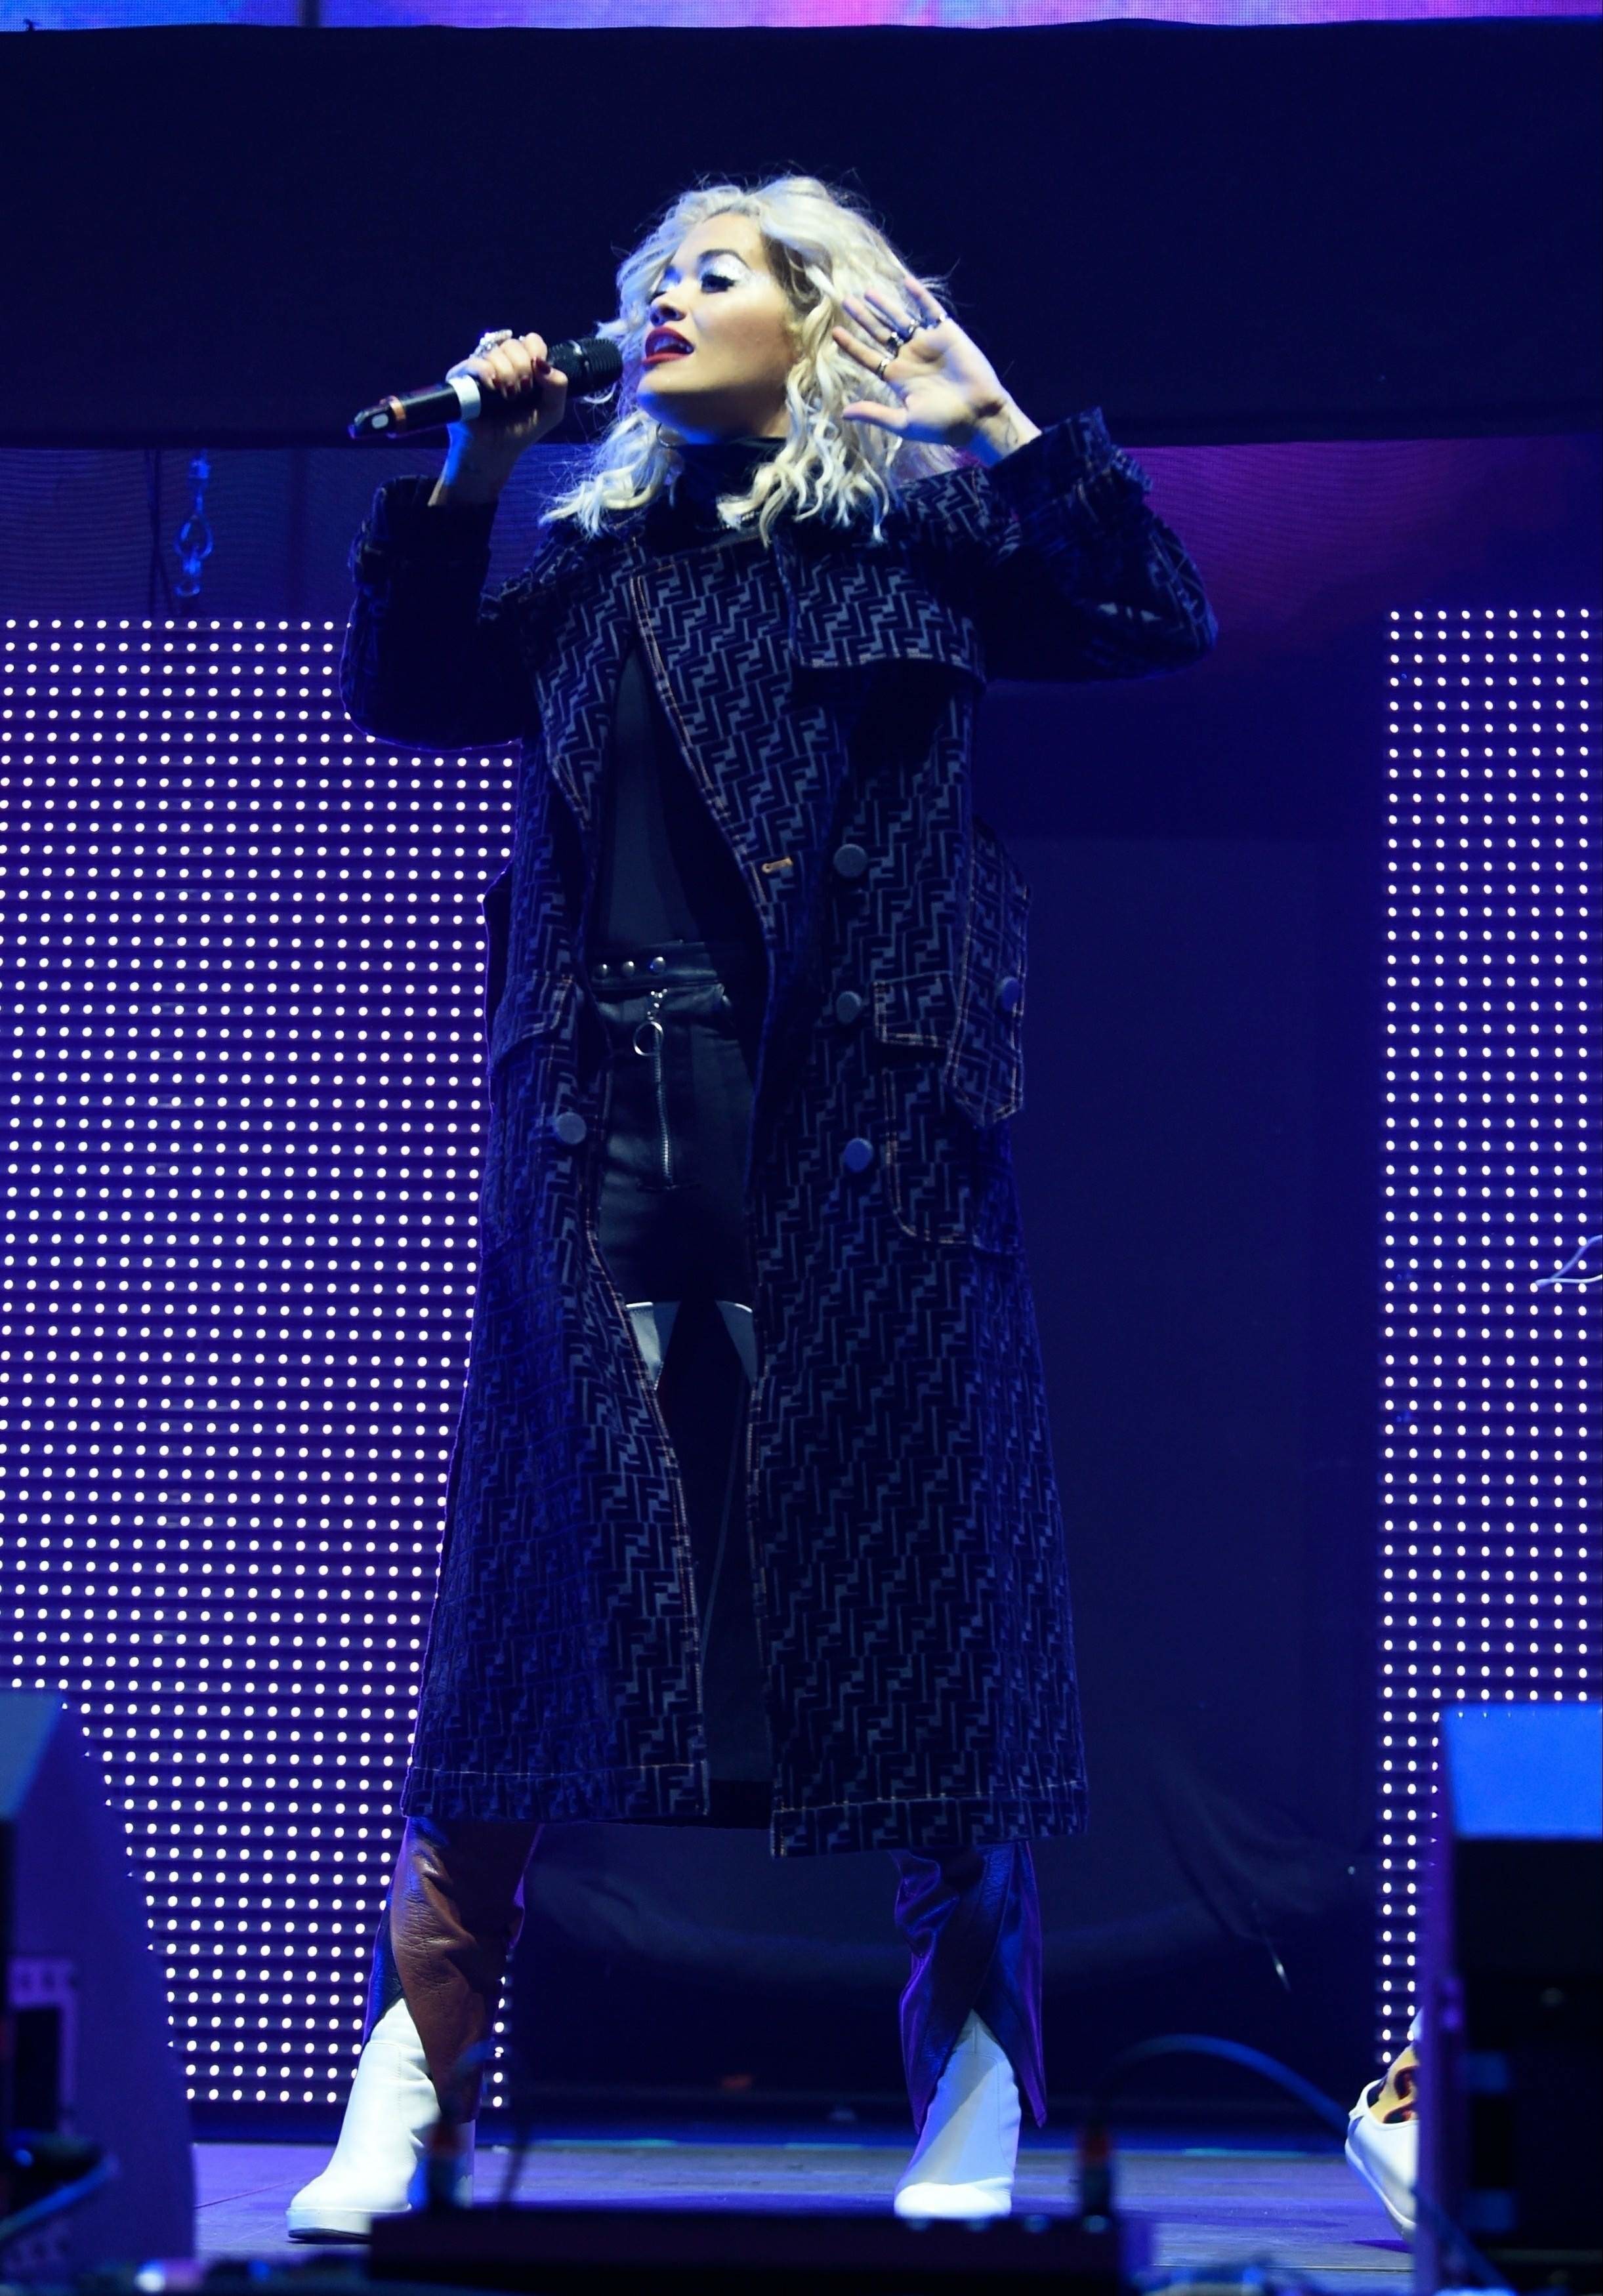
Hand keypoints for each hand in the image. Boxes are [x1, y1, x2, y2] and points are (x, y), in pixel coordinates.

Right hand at [443, 329, 569, 465]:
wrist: (495, 452)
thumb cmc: (521, 431)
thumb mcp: (551, 411)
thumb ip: (558, 386)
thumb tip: (542, 363)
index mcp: (523, 365)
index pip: (531, 340)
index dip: (536, 352)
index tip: (537, 377)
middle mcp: (501, 362)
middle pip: (513, 344)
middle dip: (522, 367)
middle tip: (521, 392)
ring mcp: (481, 367)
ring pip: (495, 352)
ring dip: (507, 375)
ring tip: (507, 397)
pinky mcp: (461, 376)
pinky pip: (474, 362)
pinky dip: (487, 373)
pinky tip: (493, 389)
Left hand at [833, 273, 1039, 463]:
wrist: (979, 416)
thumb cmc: (943, 425)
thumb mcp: (904, 422)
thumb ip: (875, 413)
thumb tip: (843, 413)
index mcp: (897, 378)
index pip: (869, 357)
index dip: (852, 345)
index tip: (835, 332)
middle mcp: (910, 358)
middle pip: (881, 334)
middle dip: (864, 318)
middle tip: (846, 301)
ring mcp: (928, 344)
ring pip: (901, 320)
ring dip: (885, 305)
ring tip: (867, 293)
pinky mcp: (947, 334)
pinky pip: (931, 310)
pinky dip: (919, 296)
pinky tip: (906, 282)